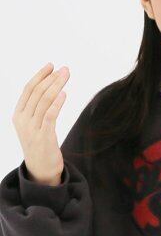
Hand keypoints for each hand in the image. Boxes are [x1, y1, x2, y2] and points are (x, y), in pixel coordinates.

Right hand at [12, 62, 69, 185]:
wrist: (41, 170)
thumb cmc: (41, 145)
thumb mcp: (35, 126)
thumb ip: (38, 110)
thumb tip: (50, 90)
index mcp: (18, 114)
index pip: (28, 90)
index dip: (40, 76)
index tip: (51, 66)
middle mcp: (23, 120)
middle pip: (37, 93)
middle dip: (51, 78)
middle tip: (65, 69)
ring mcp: (32, 129)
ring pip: (44, 102)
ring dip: (56, 86)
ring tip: (66, 76)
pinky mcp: (43, 137)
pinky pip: (49, 116)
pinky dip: (56, 103)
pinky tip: (64, 93)